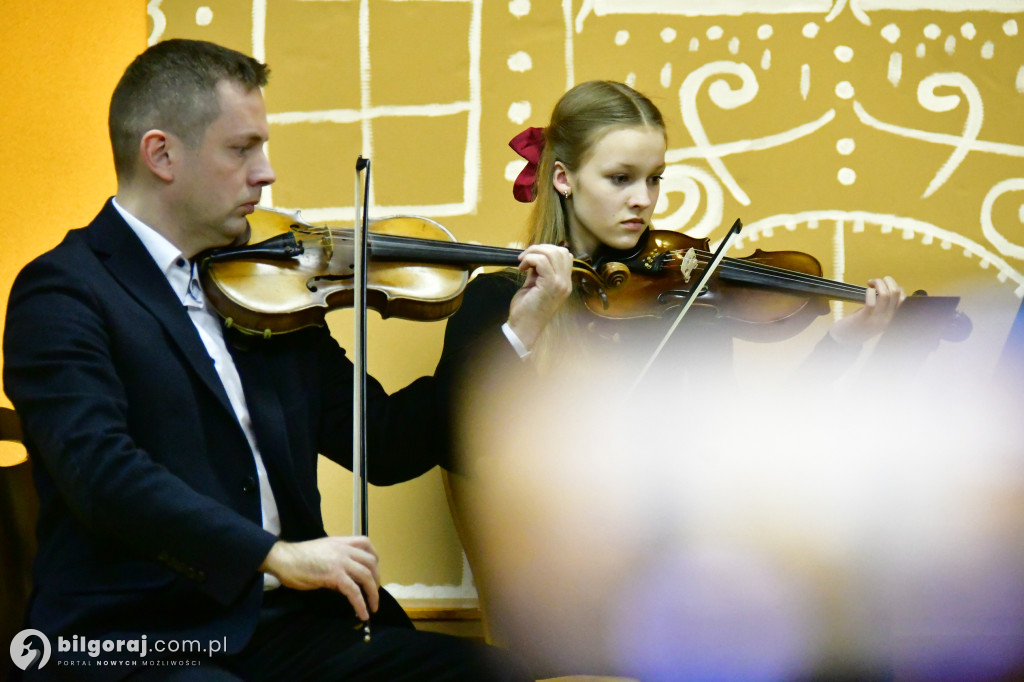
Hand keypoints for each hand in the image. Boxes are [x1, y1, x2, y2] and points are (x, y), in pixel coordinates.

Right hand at [260, 537, 379, 619]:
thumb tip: (347, 580)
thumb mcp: (323, 552)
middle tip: (374, 592)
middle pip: (371, 562)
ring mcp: (340, 562)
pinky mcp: (334, 575)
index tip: (374, 570)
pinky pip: (354, 591)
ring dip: (373, 594)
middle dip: (377, 578)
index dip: (374, 557)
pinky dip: (361, 604)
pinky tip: (363, 614)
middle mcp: (344, 549)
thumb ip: (337, 562)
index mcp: (340, 542)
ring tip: (373, 607)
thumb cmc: (298, 558)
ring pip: (366, 576)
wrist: (283, 559)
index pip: (366, 543)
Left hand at [507, 244, 573, 349]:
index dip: (548, 250)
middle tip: (525, 257)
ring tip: (522, 262)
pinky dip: (529, 259)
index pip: (565, 255)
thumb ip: (538, 271)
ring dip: (533, 252)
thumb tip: (534, 256)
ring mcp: (560, 284)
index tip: (532, 257)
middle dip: (540, 248)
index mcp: (564, 283)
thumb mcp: (534, 285)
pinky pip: (541, 261)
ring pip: (552, 253)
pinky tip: (521, 268)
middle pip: (561, 251)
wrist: (523, 328)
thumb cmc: (527, 309)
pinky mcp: (549, 285)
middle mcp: (565, 283)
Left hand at [829, 275, 904, 346]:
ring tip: (871, 282)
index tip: (887, 284)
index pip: (903, 299)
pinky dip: (870, 292)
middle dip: (889, 281)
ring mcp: (876, 319)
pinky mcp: (864, 318)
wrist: (845, 340)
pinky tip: (867, 290)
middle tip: (879, 280)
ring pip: (885, 295)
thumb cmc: (859, 325)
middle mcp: (887, 319)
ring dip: (879, 283)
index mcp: (892, 318)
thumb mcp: (877, 317)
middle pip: (896, 294)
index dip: (897, 287)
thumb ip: (883, 306)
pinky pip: (871, 302)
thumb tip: (888, 289)